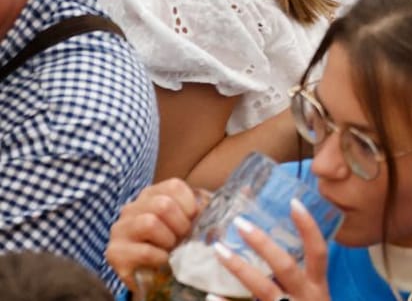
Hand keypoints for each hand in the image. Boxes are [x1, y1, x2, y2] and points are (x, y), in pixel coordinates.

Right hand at [107, 179, 202, 294]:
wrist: (153, 275)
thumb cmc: (175, 242)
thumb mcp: (193, 221)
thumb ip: (213, 205)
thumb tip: (248, 189)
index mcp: (151, 194)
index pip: (174, 186)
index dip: (190, 205)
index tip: (193, 220)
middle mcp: (131, 208)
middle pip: (163, 204)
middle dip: (181, 224)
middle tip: (183, 237)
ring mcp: (120, 230)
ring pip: (150, 223)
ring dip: (169, 240)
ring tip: (172, 248)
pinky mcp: (115, 253)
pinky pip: (144, 251)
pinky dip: (161, 257)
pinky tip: (163, 260)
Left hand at [214, 200, 329, 300]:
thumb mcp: (313, 300)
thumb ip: (301, 281)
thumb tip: (274, 253)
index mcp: (319, 289)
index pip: (318, 252)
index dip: (308, 227)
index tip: (294, 203)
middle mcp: (307, 298)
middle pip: (286, 266)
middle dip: (263, 244)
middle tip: (240, 223)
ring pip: (264, 289)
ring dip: (240, 268)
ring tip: (219, 250)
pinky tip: (212, 296)